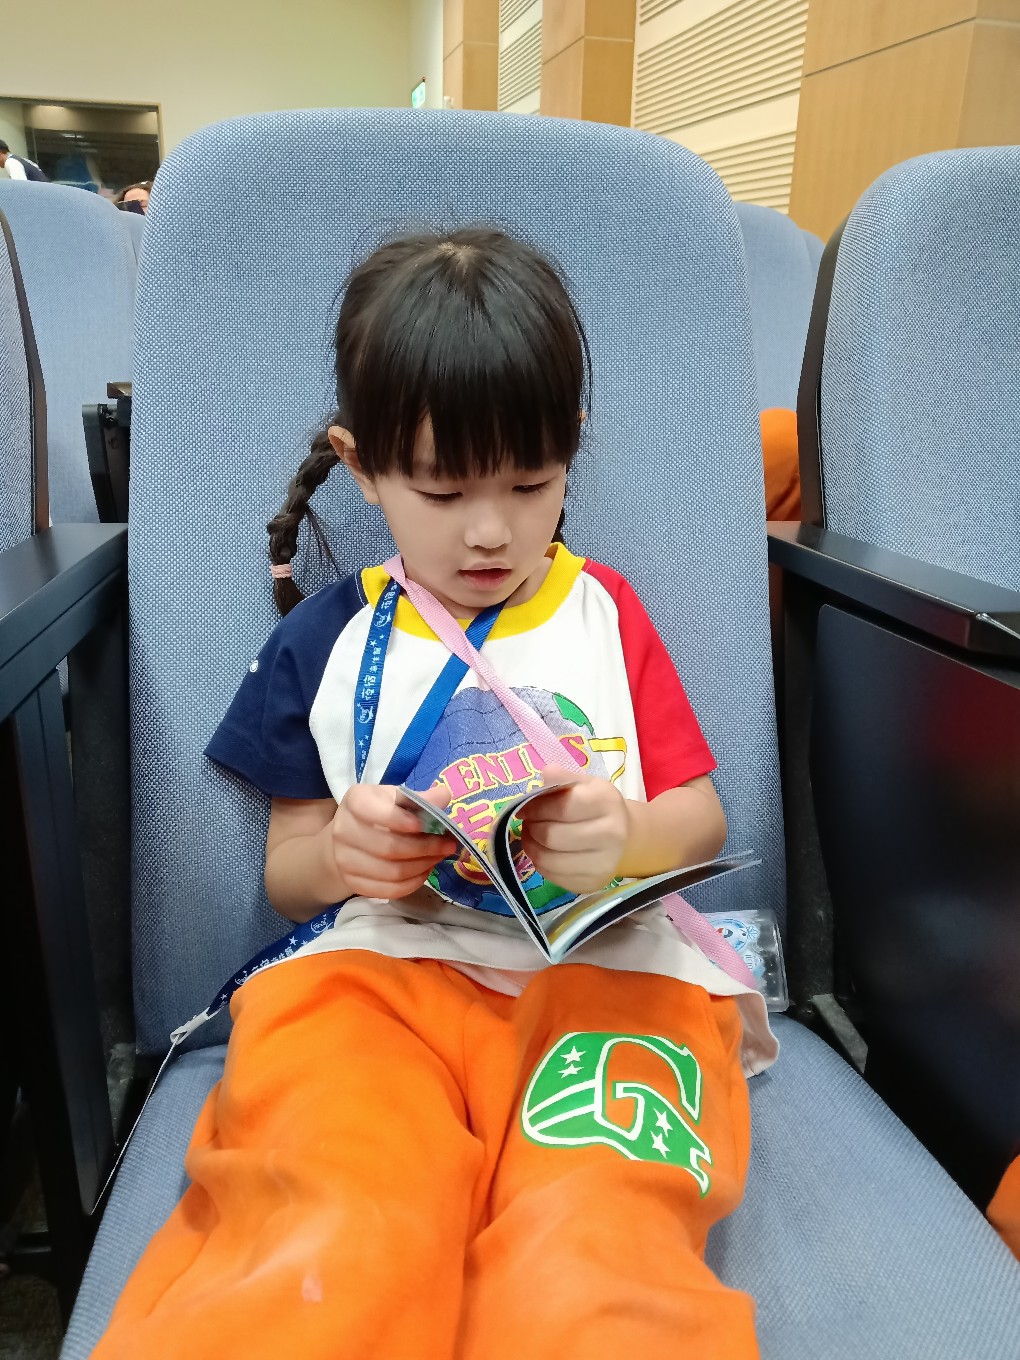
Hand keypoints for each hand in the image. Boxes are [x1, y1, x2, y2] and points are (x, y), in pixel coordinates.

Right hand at [328, 784, 455, 898]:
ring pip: (391, 872)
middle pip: (388, 847)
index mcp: (355, 801)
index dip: (400, 820)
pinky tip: (424, 871)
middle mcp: (342, 830)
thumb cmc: (380, 811)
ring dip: (422, 866)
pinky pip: (388, 890)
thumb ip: (421, 798)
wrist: (350, 835)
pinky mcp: (352, 882)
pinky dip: (412, 883)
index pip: (374, 812)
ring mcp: (344, 860)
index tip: (426, 825)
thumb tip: (444, 796)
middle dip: (424, 848)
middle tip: (448, 845)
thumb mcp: (397, 797)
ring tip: (438, 857)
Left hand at [520, 765, 630, 893]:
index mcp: (607, 803)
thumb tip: (546, 774)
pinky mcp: (593, 883)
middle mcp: (611, 835)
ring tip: (533, 836)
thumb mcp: (584, 784)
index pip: (562, 807)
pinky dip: (541, 864)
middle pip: (552, 836)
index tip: (524, 807)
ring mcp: (604, 863)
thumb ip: (562, 777)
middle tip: (529, 822)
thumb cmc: (597, 806)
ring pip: (549, 860)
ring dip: (532, 847)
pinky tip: (544, 852)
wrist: (625, 836)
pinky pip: (554, 877)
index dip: (536, 808)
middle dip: (532, 828)